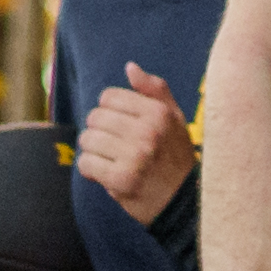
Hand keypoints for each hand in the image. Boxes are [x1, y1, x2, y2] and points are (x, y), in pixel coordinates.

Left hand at [72, 60, 193, 220]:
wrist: (184, 203)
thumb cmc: (176, 158)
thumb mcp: (174, 120)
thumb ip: (155, 90)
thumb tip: (130, 67)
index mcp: (159, 113)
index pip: (108, 97)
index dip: (109, 111)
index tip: (119, 126)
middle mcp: (147, 132)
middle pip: (95, 117)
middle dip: (99, 131)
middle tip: (112, 145)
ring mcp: (134, 156)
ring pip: (87, 140)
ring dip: (93, 151)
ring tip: (109, 159)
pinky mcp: (120, 180)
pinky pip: (86, 164)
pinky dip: (90, 170)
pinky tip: (105, 174)